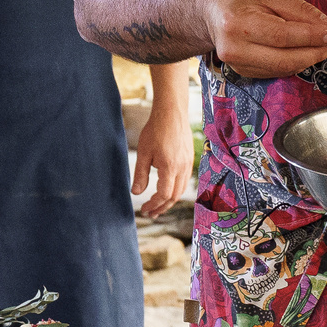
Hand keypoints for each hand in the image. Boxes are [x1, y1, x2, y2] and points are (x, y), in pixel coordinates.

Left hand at [131, 101, 193, 217]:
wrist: (172, 113)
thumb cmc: (155, 130)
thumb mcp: (143, 153)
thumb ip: (140, 175)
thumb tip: (136, 193)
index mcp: (170, 167)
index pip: (164, 195)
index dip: (153, 205)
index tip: (144, 209)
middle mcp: (183, 168)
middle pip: (175, 197)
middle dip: (161, 207)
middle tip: (150, 213)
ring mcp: (188, 164)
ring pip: (181, 190)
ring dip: (169, 200)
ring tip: (157, 206)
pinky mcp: (190, 159)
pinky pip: (184, 180)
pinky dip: (175, 190)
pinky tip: (166, 189)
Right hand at [203, 0, 326, 78]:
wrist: (211, 12)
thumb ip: (299, 9)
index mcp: (237, 23)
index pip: (283, 35)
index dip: (313, 37)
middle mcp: (234, 48)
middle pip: (285, 58)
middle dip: (316, 51)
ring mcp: (237, 64)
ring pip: (284, 69)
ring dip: (309, 59)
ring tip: (325, 46)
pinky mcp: (243, 72)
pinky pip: (277, 71)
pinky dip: (296, 63)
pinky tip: (307, 52)